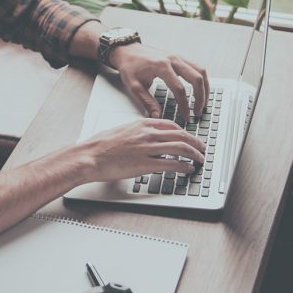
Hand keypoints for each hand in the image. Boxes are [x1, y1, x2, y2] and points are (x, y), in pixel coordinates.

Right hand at [79, 118, 206, 182]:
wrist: (90, 155)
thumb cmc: (101, 145)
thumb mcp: (122, 130)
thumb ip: (138, 133)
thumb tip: (148, 139)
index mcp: (142, 123)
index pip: (171, 125)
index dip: (185, 133)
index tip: (190, 138)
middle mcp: (148, 133)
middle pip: (181, 135)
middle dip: (196, 143)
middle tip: (202, 149)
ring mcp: (148, 148)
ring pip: (181, 148)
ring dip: (194, 154)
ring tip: (199, 159)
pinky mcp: (145, 164)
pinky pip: (171, 163)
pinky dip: (184, 166)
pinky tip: (188, 169)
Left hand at [108, 43, 208, 122]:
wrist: (127, 50)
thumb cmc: (129, 65)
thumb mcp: (134, 86)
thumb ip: (147, 102)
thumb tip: (157, 116)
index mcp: (161, 66)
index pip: (179, 89)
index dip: (185, 105)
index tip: (186, 116)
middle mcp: (173, 59)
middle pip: (196, 78)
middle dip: (200, 97)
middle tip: (198, 111)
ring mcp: (177, 57)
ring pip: (200, 71)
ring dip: (205, 87)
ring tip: (203, 102)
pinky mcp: (179, 57)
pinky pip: (197, 67)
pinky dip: (201, 79)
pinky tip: (200, 90)